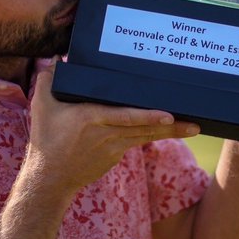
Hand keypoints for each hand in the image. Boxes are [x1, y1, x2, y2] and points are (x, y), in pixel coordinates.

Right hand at [28, 69, 199, 196]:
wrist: (50, 179)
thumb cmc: (45, 140)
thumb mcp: (41, 106)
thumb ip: (49, 79)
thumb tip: (57, 59)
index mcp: (92, 118)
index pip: (126, 116)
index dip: (149, 116)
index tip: (169, 115)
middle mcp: (107, 134)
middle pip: (145, 128)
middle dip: (173, 127)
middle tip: (197, 124)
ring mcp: (114, 149)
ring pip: (145, 136)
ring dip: (171, 133)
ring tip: (194, 127)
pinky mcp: (115, 157)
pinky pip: (135, 141)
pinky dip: (151, 135)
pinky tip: (169, 129)